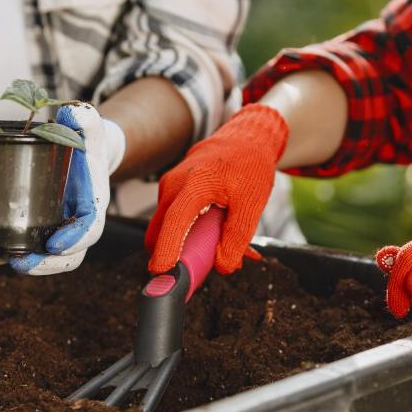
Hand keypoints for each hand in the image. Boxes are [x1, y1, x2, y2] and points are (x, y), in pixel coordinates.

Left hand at [0, 103, 125, 274]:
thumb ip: (86, 119)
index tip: (55, 244)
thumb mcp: (88, 128)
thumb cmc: (83, 143)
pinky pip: (13, 248)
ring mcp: (50, 231)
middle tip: (18, 263)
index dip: (74, 240)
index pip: (88, 230)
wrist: (79, 153)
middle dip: (42, 265)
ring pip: (35, 259)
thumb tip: (75, 112)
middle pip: (64, 257)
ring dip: (6, 262)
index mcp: (91, 206)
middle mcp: (72, 226)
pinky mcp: (30, 230)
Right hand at [145, 104, 287, 274]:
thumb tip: (223, 266)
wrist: (244, 138)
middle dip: (170, 255)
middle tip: (194, 272)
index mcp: (195, 184)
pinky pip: (171, 218)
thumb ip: (238, 237)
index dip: (166, 249)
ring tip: (214, 247)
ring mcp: (168, 186)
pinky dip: (186, 231)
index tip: (162, 272)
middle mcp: (174, 185)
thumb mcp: (252, 203)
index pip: (175, 222)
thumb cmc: (249, 166)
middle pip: (159, 231)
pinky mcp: (170, 190)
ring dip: (183, 244)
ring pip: (164, 227)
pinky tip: (211, 232)